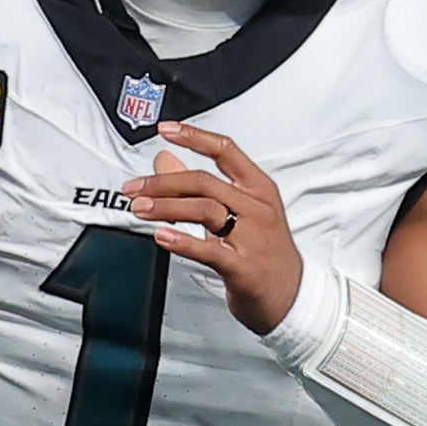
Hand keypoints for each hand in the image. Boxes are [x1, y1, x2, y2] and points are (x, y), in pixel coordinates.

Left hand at [133, 120, 305, 331]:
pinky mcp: (243, 267)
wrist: (292, 295)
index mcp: (259, 189)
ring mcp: (252, 238)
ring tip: (140, 208)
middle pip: (205, 182)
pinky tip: (162, 236)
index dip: (194, 137)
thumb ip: (202, 185)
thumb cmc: (267, 251)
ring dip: (165, 207)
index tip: (166, 130)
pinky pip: (209, 250)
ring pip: (204, 210)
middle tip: (134, 188)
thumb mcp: (242, 212)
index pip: (226, 151)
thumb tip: (165, 160)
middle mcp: (257, 209)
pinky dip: (182, 241)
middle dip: (163, 182)